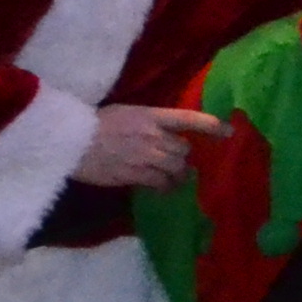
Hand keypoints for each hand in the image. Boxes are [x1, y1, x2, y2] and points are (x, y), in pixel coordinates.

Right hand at [68, 102, 224, 188]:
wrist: (70, 141)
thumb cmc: (94, 123)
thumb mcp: (126, 113)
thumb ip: (148, 123)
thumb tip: (163, 134)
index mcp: (151, 115)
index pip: (189, 119)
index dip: (212, 125)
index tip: (230, 131)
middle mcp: (153, 135)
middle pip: (183, 149)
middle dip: (182, 156)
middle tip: (176, 161)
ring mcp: (145, 156)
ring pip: (176, 168)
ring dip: (178, 174)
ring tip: (174, 177)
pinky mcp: (134, 175)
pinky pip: (160, 184)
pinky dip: (165, 187)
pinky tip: (163, 189)